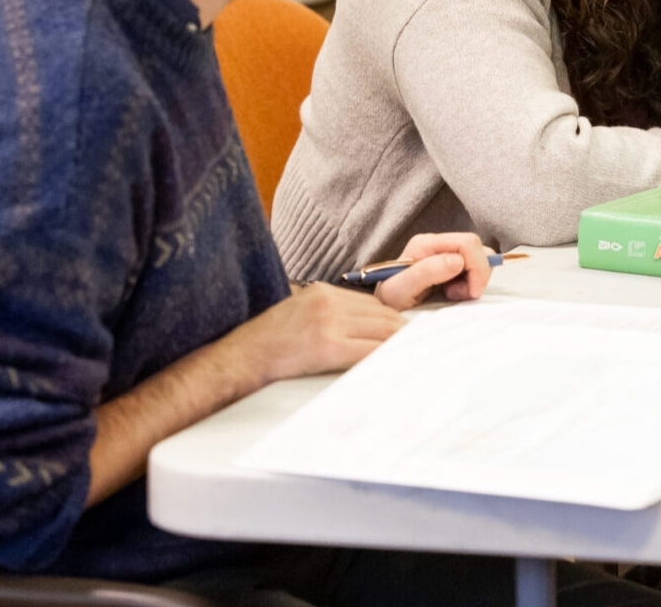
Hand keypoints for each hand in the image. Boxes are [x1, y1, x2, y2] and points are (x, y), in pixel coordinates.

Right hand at [225, 282, 405, 386]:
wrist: (238, 359)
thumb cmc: (267, 344)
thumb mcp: (301, 315)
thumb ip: (332, 316)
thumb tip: (366, 330)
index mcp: (323, 292)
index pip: (374, 305)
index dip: (394, 323)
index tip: (409, 336)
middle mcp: (328, 301)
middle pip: (383, 316)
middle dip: (403, 335)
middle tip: (422, 350)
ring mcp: (328, 322)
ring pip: (381, 333)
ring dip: (399, 348)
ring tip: (414, 360)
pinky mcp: (326, 346)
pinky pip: (368, 352)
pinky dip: (386, 360)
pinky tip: (397, 368)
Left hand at [372, 232, 496, 308]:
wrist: (386, 311)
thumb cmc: (389, 301)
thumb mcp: (401, 290)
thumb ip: (426, 273)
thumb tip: (457, 261)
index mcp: (426, 244)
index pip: (468, 243)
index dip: (477, 267)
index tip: (472, 291)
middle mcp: (438, 245)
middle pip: (477, 249)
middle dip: (476, 275)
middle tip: (459, 295)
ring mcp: (446, 255)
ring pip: (479, 259)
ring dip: (473, 281)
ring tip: (452, 294)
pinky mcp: (452, 267)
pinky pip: (474, 271)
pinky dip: (470, 285)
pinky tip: (452, 294)